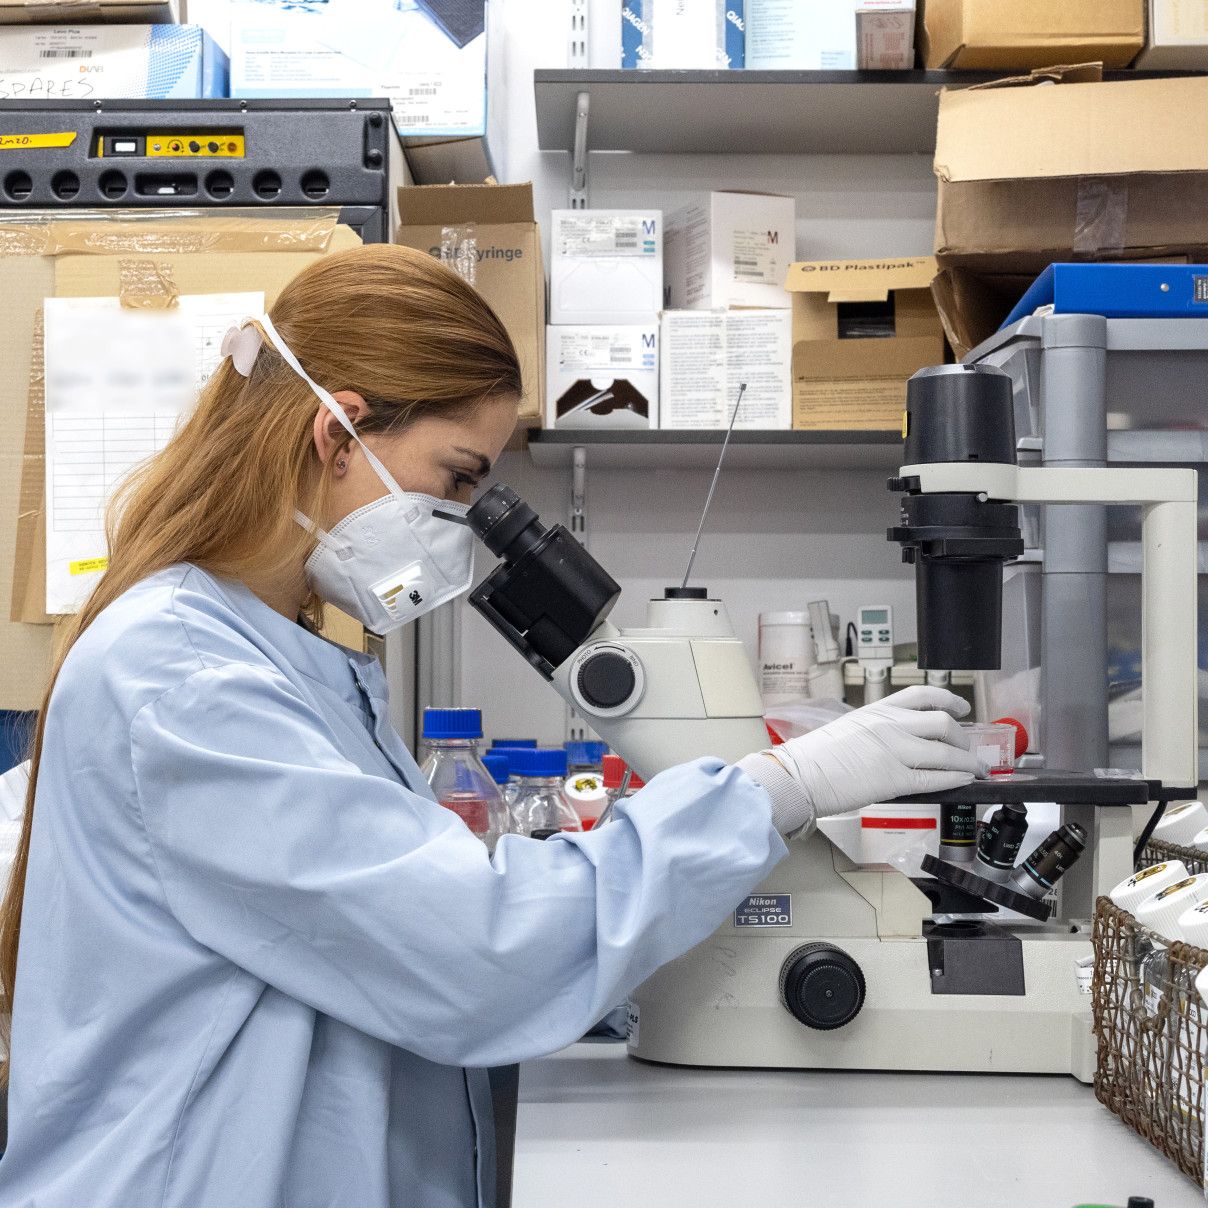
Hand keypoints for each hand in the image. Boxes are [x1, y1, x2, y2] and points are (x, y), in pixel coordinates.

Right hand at [766, 686, 985, 819]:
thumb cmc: (813, 757)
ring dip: (967, 762)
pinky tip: (963, 781)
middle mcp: (889, 725)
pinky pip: (935, 778)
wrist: (797, 775)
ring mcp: (893, 751)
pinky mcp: (894, 779)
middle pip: (943, 722)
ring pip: (946, 751)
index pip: (922, 695)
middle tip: (968, 750)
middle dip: (963, 738)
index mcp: (876, 710)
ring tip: (975, 770)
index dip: (949, 699)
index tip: (961, 707)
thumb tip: (900, 745)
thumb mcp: (848, 729)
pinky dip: (955, 779)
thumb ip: (877, 731)